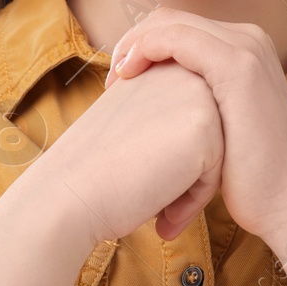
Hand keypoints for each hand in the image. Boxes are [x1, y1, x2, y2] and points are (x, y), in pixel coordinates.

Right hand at [35, 59, 223, 244]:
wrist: (69, 194)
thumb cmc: (93, 169)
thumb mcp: (132, 125)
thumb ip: (164, 116)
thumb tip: (191, 141)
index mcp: (162, 68)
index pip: (189, 125)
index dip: (166, 160)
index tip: (137, 179)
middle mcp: (182, 73)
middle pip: (208, 137)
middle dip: (184, 174)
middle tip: (151, 199)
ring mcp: (197, 96)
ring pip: (216, 154)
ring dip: (189, 189)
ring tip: (159, 212)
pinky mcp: (207, 127)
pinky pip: (217, 171)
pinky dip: (193, 200)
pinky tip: (164, 217)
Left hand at [104, 8, 286, 245]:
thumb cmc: (252, 177)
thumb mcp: (221, 125)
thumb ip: (198, 101)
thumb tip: (157, 103)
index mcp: (247, 49)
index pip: (181, 26)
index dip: (144, 44)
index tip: (120, 80)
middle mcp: (250, 40)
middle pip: (173, 17)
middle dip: (134, 40)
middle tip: (113, 77)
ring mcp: (246, 49)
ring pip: (170, 22)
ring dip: (134, 44)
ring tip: (115, 79)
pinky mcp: (237, 66)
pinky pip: (175, 38)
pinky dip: (144, 49)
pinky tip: (126, 76)